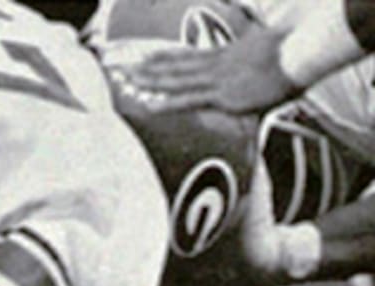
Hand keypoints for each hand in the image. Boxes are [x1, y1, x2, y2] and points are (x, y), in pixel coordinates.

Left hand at [125, 28, 297, 113]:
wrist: (300, 54)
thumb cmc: (288, 56)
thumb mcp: (262, 56)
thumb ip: (247, 66)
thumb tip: (248, 71)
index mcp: (217, 56)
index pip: (179, 56)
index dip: (155, 56)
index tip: (134, 56)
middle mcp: (210, 64)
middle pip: (166, 64)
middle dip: (138, 64)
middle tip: (112, 64)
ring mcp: (214, 78)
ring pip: (171, 79)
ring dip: (144, 80)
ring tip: (121, 80)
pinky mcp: (222, 94)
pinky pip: (188, 98)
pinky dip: (167, 101)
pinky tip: (148, 103)